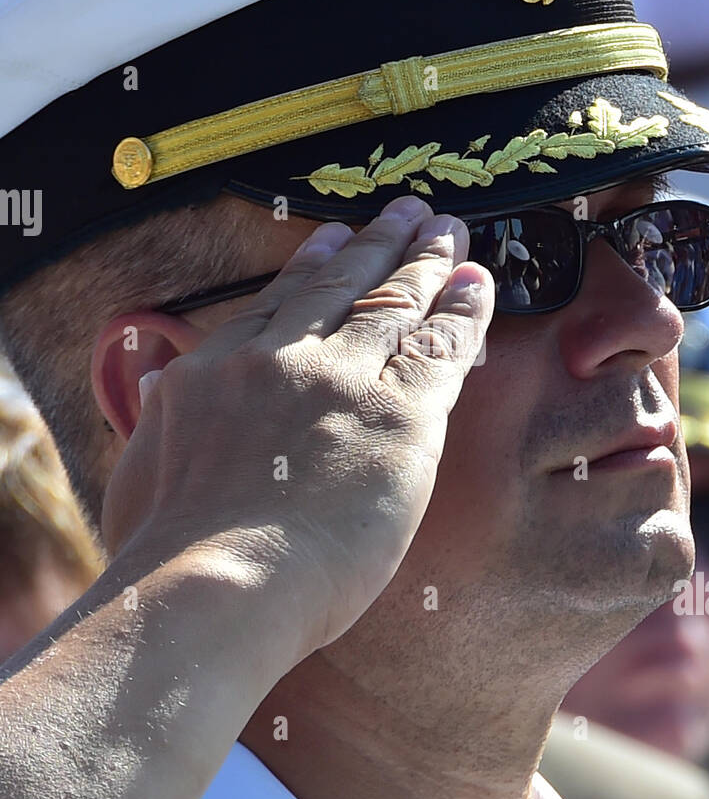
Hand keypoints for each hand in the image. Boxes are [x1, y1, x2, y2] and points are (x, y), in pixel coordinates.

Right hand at [101, 196, 493, 669]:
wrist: (211, 585)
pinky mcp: (399, 416)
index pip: (277, 302)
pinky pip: (441, 348)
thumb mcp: (137, 469)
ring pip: (394, 303)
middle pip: (340, 286)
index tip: (333, 236)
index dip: (312, 264)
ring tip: (450, 231)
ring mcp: (340, 381)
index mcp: (215, 370)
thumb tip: (157, 381)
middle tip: (409, 213)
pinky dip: (463, 311)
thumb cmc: (165, 553)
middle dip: (379, 243)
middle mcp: (279, 359)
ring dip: (426, 260)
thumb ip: (155, 416)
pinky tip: (480, 286)